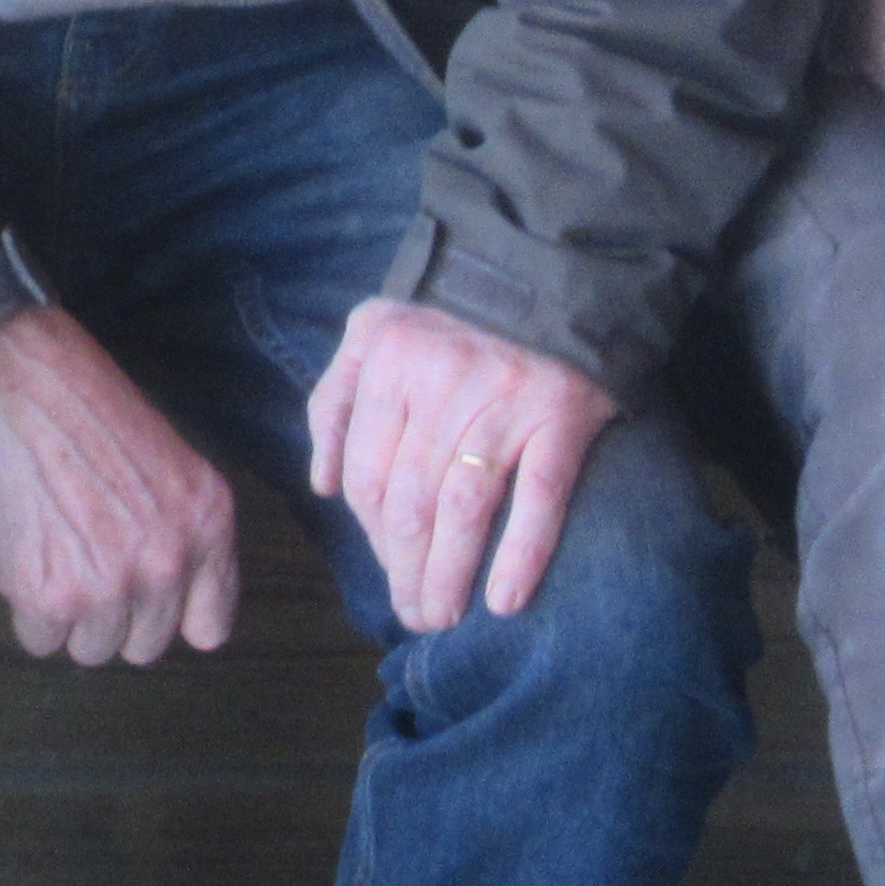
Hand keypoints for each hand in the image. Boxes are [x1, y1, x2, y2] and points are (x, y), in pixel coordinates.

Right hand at [0, 303, 241, 665]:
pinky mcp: (50, 596)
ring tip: (48, 549)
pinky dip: (25, 608)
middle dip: (111, 612)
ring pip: (91, 648)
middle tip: (80, 556)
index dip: (172, 615)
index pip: (210, 626)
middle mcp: (169, 561)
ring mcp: (111, 584)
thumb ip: (179, 528)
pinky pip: (40, 640)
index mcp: (208, 523)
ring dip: (66, 614)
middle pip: (143, 645)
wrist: (12, 370)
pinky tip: (21, 550)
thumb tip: (164, 596)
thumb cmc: (81, 399)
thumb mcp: (166, 458)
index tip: (146, 599)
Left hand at [300, 298, 613, 635]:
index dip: (373, 536)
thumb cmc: (450, 315)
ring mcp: (502, 400)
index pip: (367, 474)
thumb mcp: (374, 331)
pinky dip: (521, 555)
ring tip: (444, 617)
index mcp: (386, 360)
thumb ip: (335, 400)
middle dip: (406, 572)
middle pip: (410, 502)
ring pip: (463, 510)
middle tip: (416, 615)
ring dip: (448, 577)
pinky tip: (506, 601)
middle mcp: (438, 381)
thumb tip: (322, 484)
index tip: (389, 570)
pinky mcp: (561, 415)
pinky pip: (539, 498)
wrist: (548, 268)